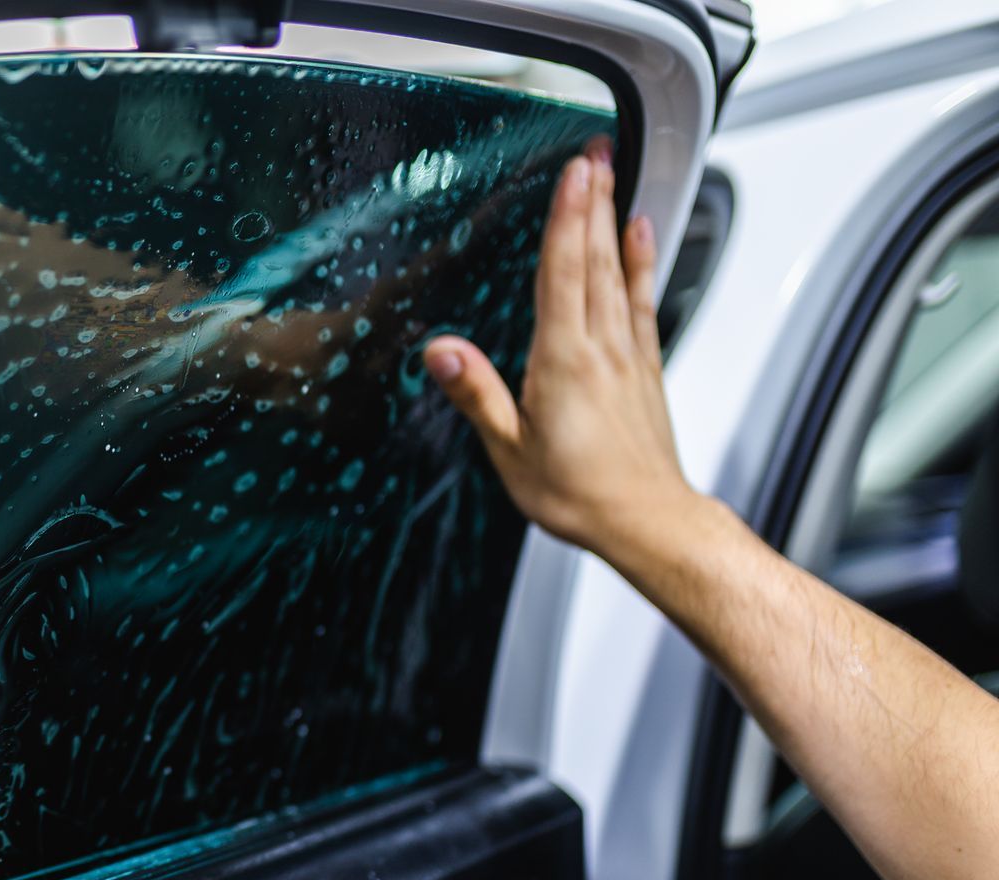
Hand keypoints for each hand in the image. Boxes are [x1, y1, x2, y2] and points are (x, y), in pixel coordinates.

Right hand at [422, 142, 698, 557]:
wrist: (645, 520)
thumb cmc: (578, 493)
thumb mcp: (509, 450)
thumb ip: (478, 394)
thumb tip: (441, 352)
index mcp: (563, 361)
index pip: (564, 272)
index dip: (567, 218)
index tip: (573, 172)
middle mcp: (601, 348)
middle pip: (595, 259)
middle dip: (592, 201)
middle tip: (594, 153)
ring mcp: (628, 354)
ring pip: (619, 272)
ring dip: (613, 220)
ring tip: (612, 177)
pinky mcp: (644, 369)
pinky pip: (642, 300)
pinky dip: (641, 263)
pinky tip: (641, 236)